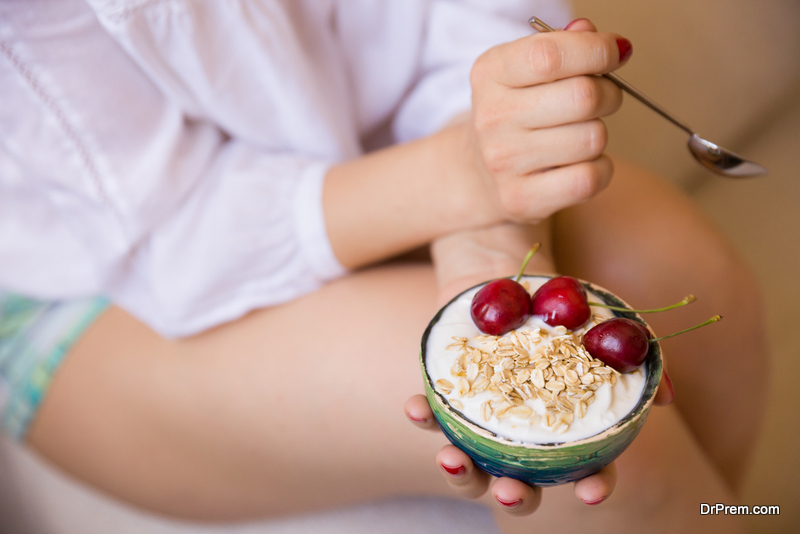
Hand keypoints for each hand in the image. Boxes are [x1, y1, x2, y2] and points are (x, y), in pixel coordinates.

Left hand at [405, 222, 617, 514]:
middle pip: (521, 485)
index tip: (593, 491)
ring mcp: (481, 422)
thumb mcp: (602, 324)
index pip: (587, 471)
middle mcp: (522, 438)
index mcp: (565, 429)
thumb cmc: (560, 307)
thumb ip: (637, 358)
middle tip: (511, 489)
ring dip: (461, 471)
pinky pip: (432, 416)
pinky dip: (424, 415)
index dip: (594, 485)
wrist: (508, 275)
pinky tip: (417, 406)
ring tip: (452, 458)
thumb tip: (668, 398)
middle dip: (515, 497)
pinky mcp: (447, 397)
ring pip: (471, 466)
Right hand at [461, 18, 627, 225]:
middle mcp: (491, 117)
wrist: (478, 172)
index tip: (614, 53)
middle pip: (583, 97)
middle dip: (608, 94)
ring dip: (599, 134)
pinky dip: (600, 169)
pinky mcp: (520, 199)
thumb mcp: (526, 70)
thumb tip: (614, 46)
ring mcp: (503, 162)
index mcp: (490, 74)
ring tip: (580, 134)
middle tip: (602, 98)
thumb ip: (565, 47)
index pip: (551, 56)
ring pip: (592, 139)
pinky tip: (582, 163)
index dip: (596, 51)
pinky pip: (589, 179)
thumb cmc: (516, 113)